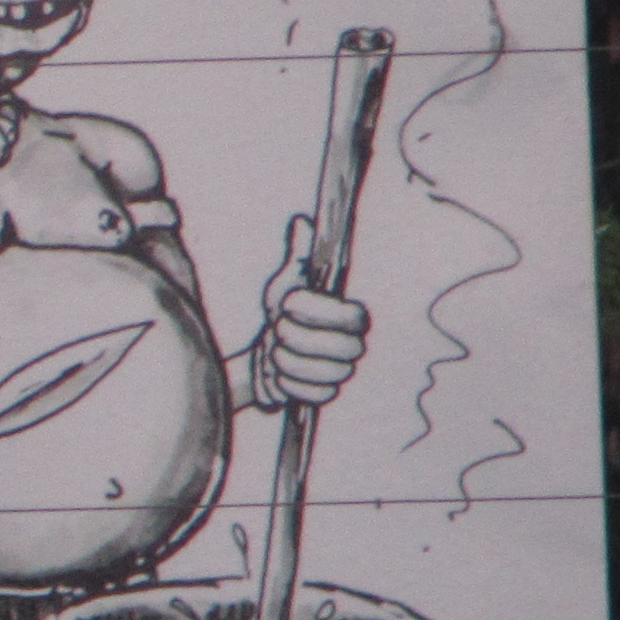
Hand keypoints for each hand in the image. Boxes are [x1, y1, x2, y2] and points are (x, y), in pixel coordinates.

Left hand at [256, 213, 369, 407]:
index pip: (356, 318)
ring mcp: (341, 373)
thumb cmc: (282, 314)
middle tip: (277, 329)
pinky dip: (287, 383)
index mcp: (349, 317)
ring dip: (288, 361)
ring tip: (275, 350)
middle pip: (345, 350)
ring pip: (327, 375)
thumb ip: (298, 257)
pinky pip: (314, 396)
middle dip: (298, 338)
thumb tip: (302, 223)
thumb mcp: (285, 284)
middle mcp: (353, 346)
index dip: (319, 312)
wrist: (263, 351)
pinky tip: (278, 372)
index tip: (286, 304)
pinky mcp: (324, 396)